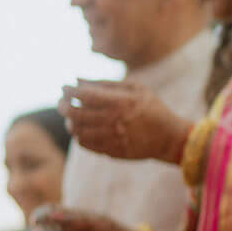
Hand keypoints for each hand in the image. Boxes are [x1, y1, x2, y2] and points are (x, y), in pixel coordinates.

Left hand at [59, 80, 190, 165]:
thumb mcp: (135, 89)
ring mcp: (112, 138)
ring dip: (70, 122)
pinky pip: (85, 144)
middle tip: (62, 102)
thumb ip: (105, 83)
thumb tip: (76, 79)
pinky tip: (83, 129)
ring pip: (77, 131)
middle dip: (63, 105)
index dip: (69, 90)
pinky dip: (79, 135)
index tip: (64, 87)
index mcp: (120, 103)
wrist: (169, 138)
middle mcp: (114, 121)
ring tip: (72, 117)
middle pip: (75, 113)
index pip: (83, 95)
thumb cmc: (152, 108)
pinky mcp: (112, 151)